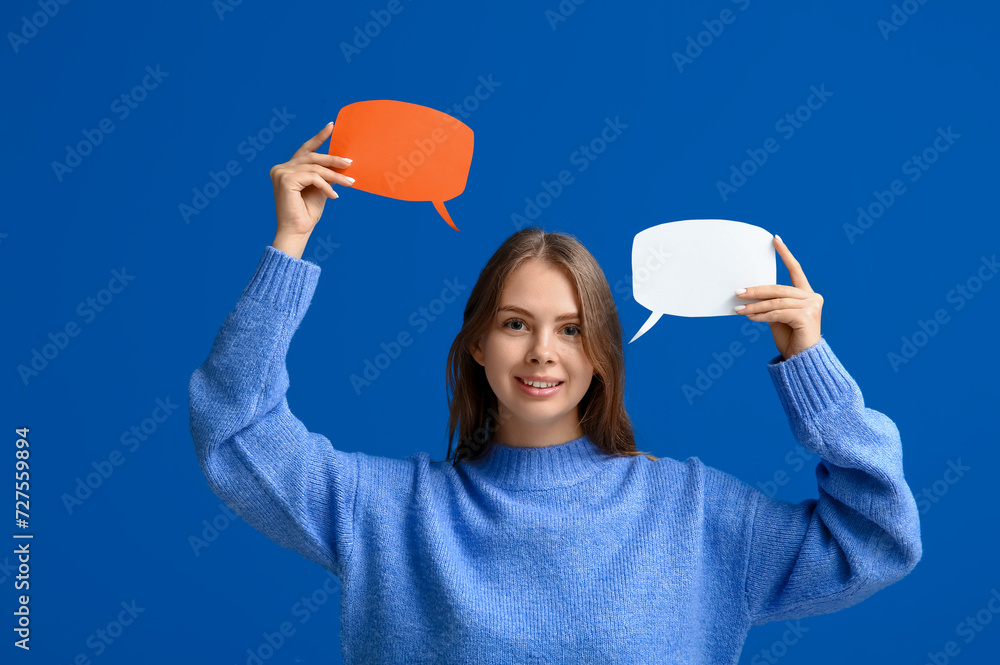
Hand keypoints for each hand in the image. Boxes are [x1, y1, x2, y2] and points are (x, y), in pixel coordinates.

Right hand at [269, 122, 354, 243]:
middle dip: (333, 159)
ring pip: (315, 167)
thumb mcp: (320, 189)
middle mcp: (281, 168)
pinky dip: (326, 186)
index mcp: (287, 169)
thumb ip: (324, 174)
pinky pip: (313, 177)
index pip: (305, 149)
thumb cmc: (307, 213)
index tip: (332, 126)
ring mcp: (281, 172)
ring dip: (334, 175)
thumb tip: (340, 162)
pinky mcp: (285, 179)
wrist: (297, 232)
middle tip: (350, 162)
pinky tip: (334, 196)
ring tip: (349, 182)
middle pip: (312, 157)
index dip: (319, 137)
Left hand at [735, 236, 822, 360]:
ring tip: (738, 308)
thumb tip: (748, 294)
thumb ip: (771, 303)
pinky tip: (750, 317)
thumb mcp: (778, 317)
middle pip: (779, 288)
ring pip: (776, 301)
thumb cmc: (790, 338)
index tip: (775, 239)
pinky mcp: (806, 316)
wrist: (802, 360)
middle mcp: (812, 297)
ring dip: (755, 305)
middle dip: (756, 290)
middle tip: (737, 291)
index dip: (785, 254)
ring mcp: (811, 306)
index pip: (795, 270)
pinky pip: (777, 312)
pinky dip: (762, 315)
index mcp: (806, 294)